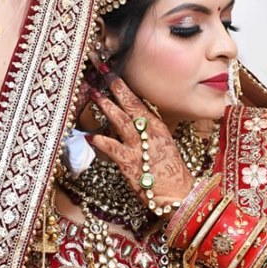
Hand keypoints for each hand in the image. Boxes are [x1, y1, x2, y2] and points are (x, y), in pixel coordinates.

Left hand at [87, 73, 193, 210]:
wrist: (177, 194)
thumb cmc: (169, 171)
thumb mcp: (162, 144)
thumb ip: (146, 130)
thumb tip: (128, 121)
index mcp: (157, 127)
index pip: (139, 102)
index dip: (124, 87)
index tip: (113, 74)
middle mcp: (149, 133)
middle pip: (130, 105)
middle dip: (116, 88)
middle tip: (103, 73)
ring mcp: (139, 146)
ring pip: (121, 121)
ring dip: (107, 107)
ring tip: (94, 94)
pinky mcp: (130, 162)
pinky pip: (112, 148)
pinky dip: (100, 141)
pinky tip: (89, 136)